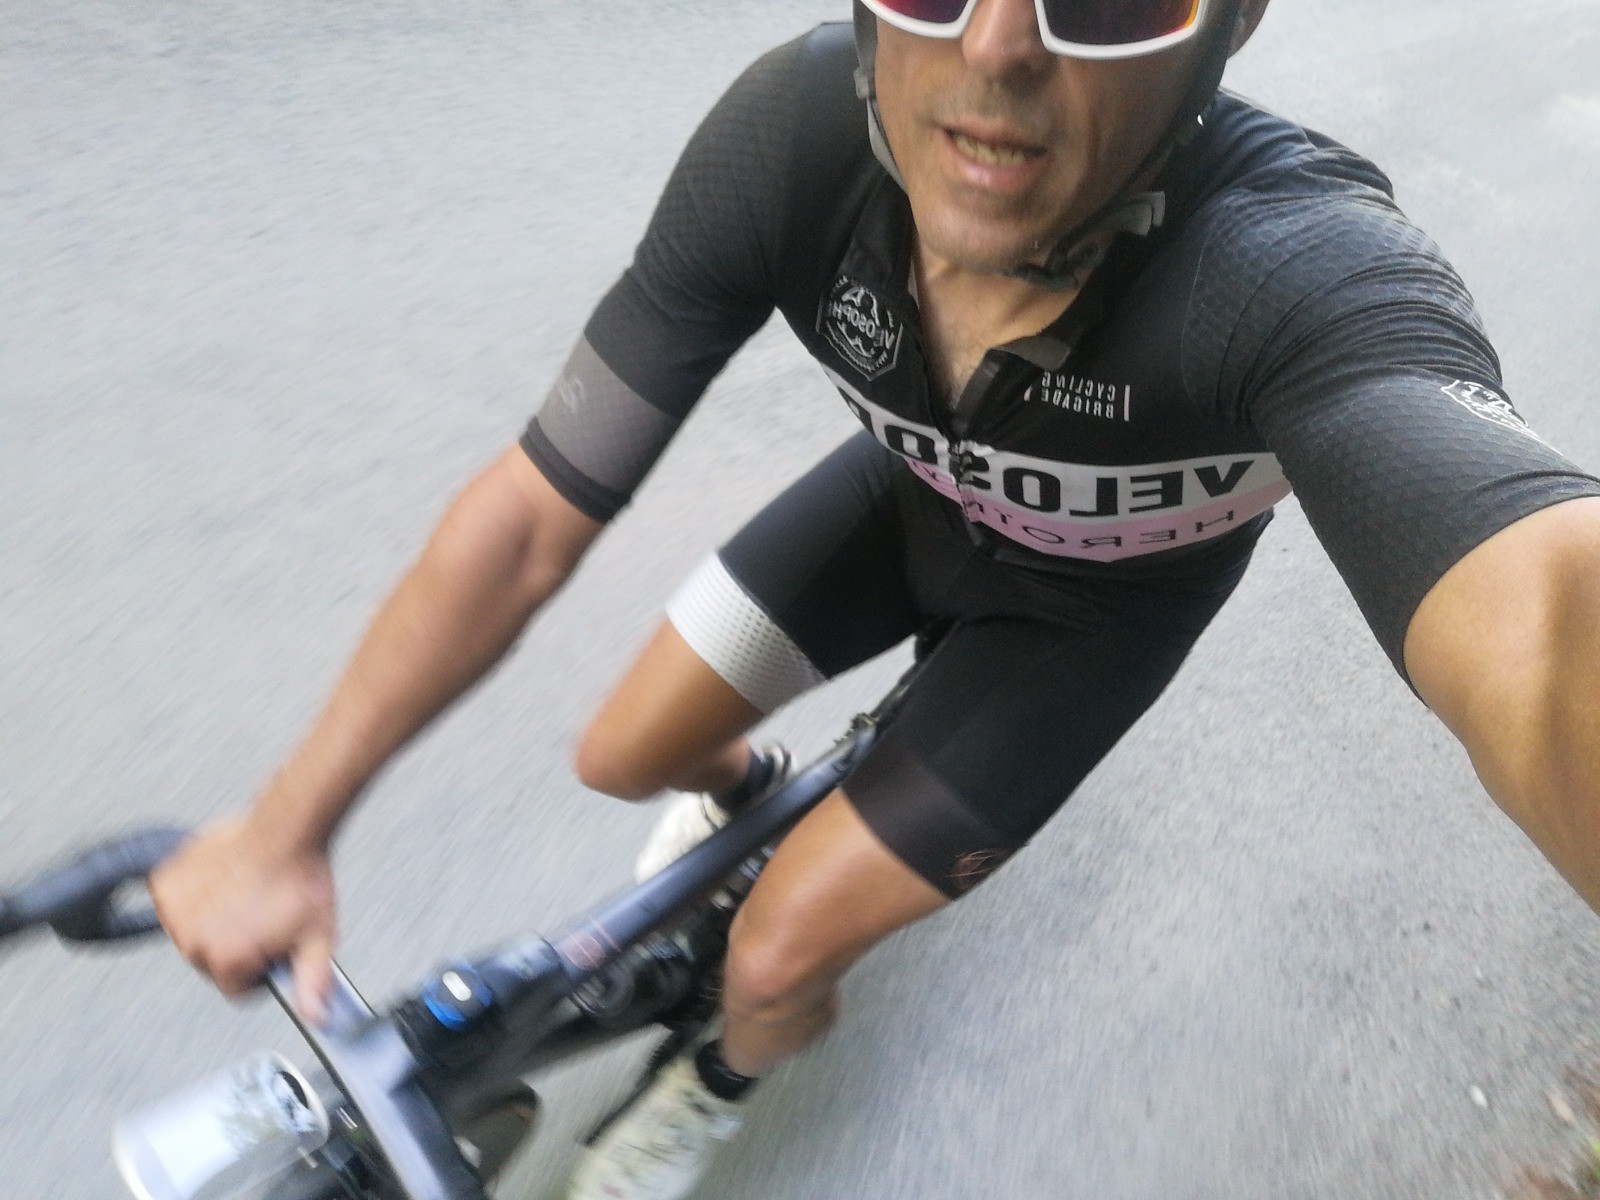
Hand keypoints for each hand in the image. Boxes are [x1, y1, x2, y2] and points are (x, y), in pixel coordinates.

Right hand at [151, 815, 336, 1023]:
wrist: (285, 828)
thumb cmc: (301, 880)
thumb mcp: (318, 937)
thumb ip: (313, 983)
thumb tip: (318, 1021)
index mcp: (227, 961)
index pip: (239, 988)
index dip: (262, 969)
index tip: (274, 945)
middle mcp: (193, 942)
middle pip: (214, 963)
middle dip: (237, 946)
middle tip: (264, 915)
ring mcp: (174, 912)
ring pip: (194, 934)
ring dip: (214, 922)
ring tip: (246, 896)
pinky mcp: (164, 883)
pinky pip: (176, 904)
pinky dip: (194, 897)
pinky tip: (224, 882)